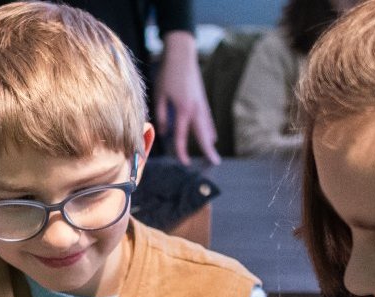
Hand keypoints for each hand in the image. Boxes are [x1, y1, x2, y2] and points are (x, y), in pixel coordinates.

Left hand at [152, 31, 219, 165]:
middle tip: (215, 163)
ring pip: (208, 127)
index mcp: (183, 109)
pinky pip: (208, 120)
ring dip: (210, 142)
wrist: (182, 55)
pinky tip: (211, 136)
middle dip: (208, 150)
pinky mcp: (203, 100)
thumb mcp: (159, 95)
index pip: (183, 136)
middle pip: (203, 135)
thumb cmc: (168, 73)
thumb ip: (162, 115)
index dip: (182, 151)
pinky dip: (210, 130)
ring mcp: (201, 104)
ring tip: (212, 155)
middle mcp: (195, 109)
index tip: (184, 162)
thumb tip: (164, 132)